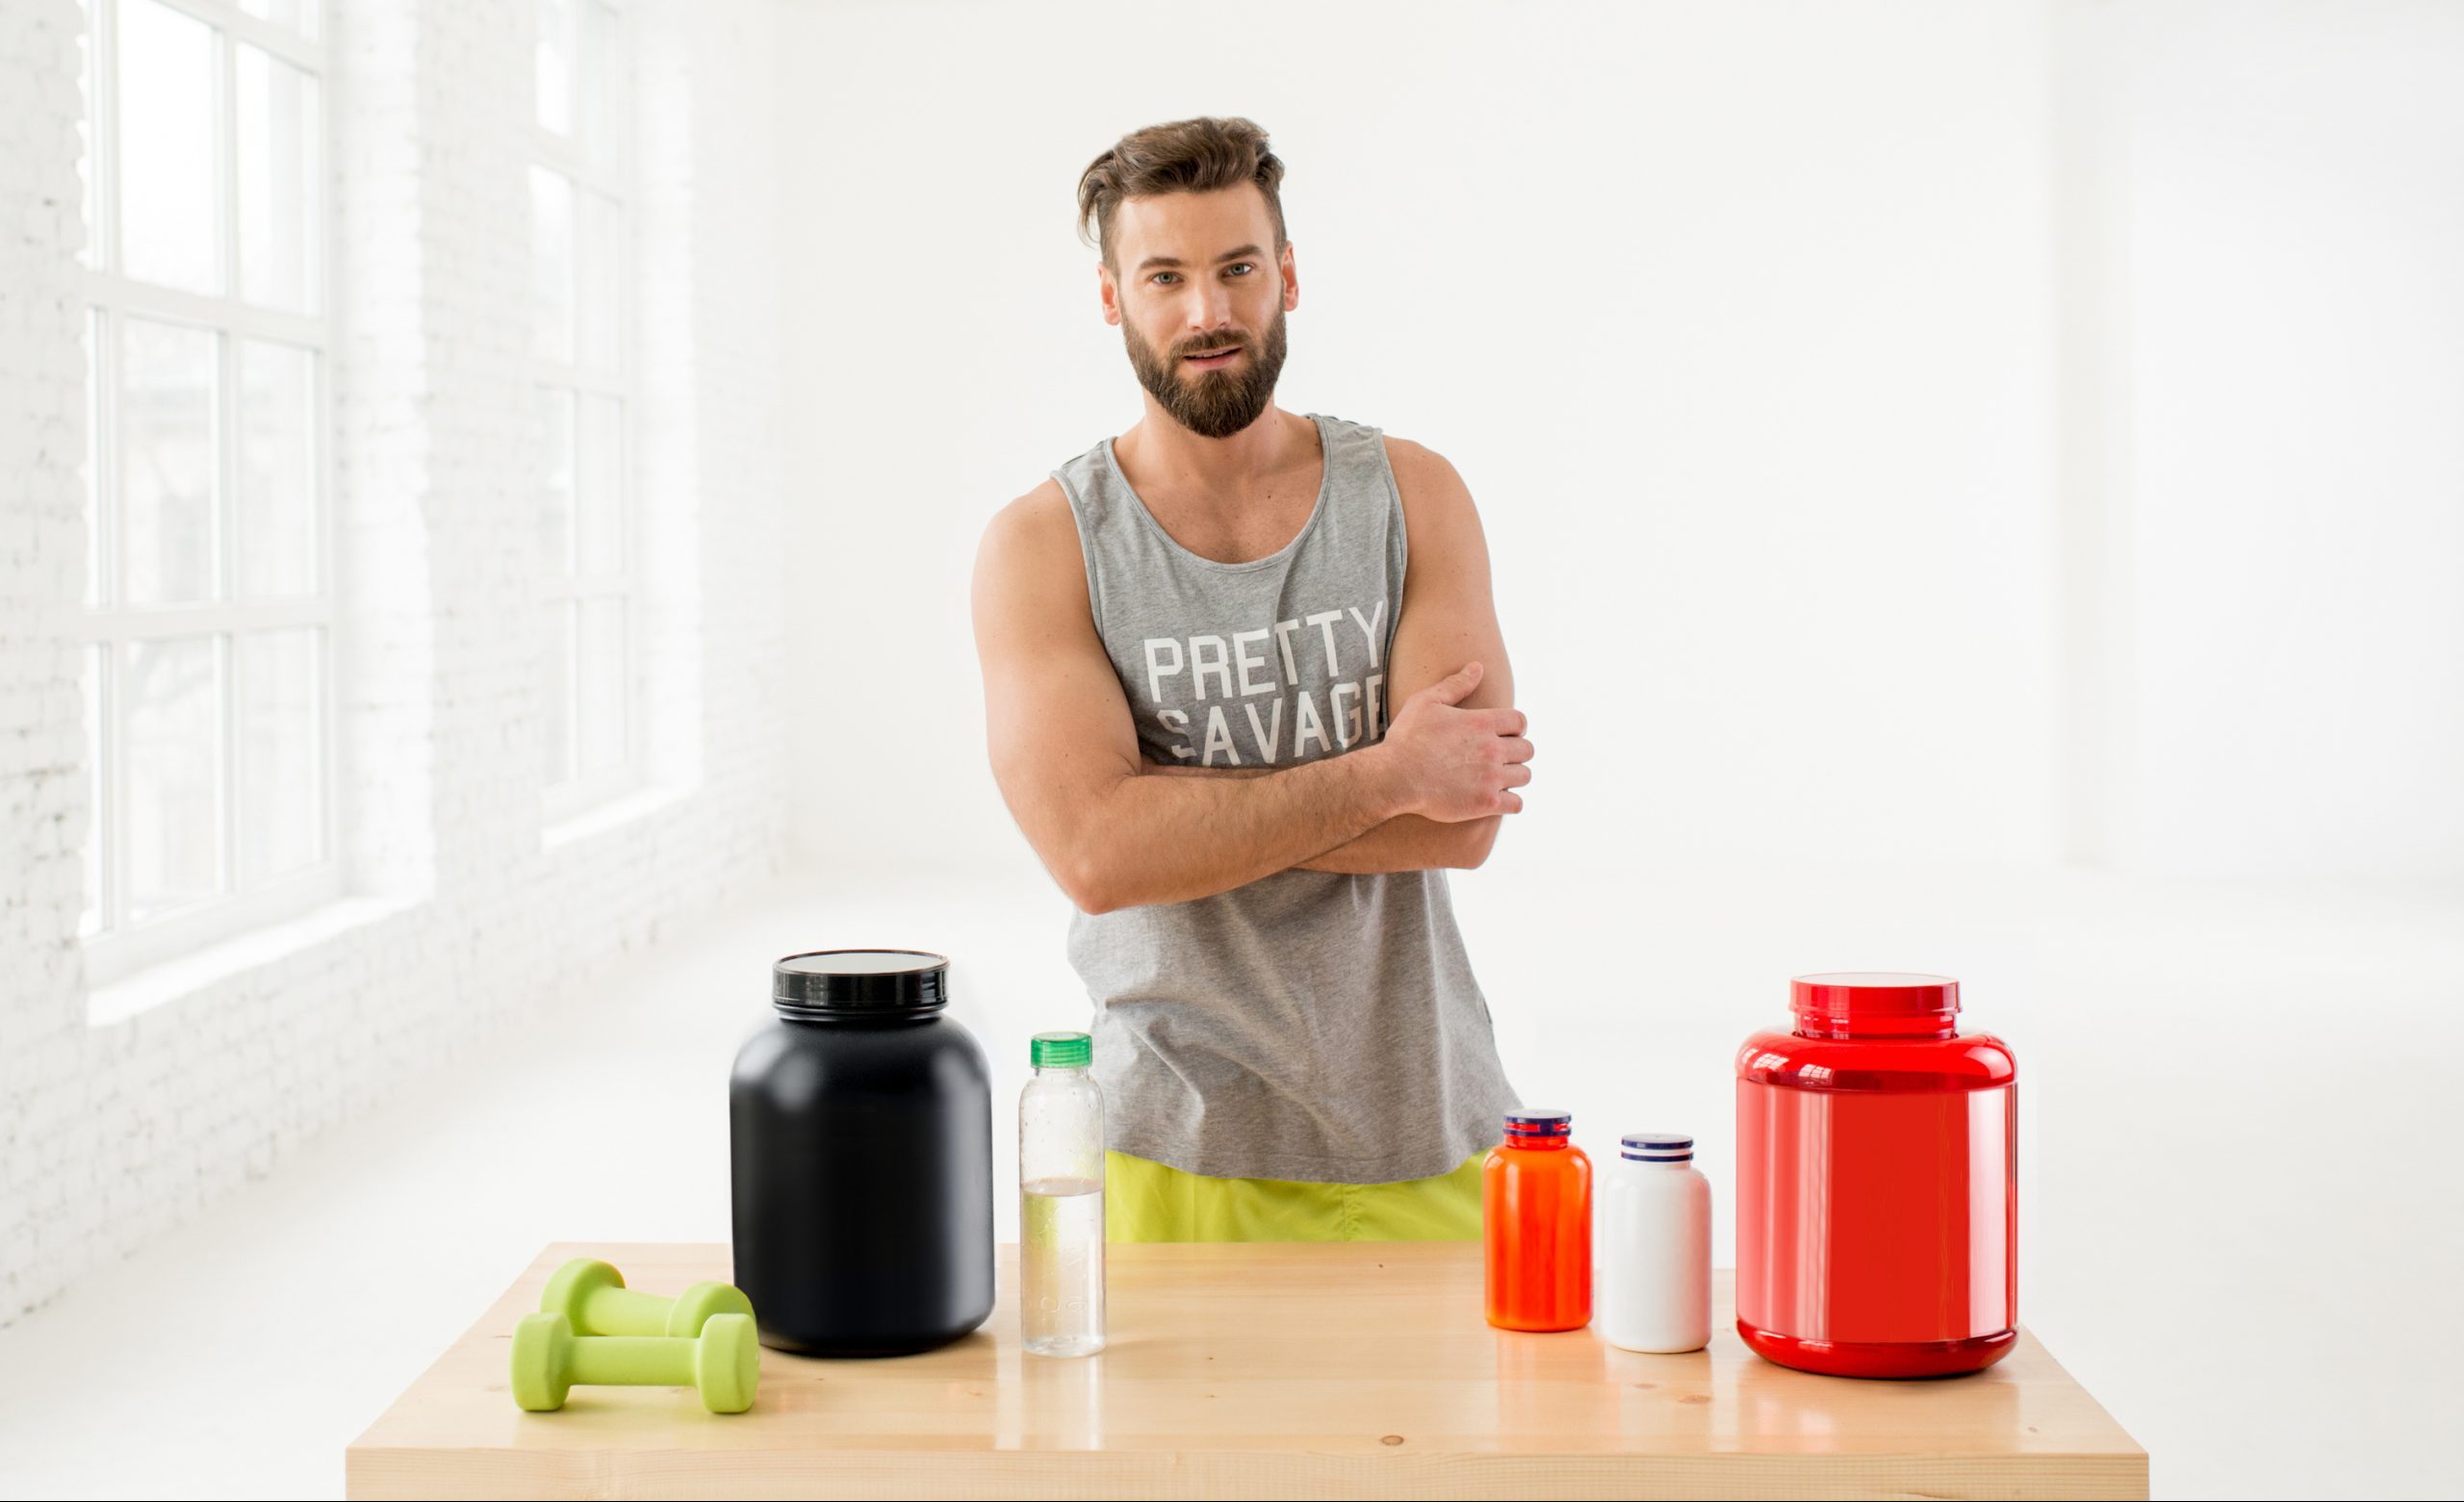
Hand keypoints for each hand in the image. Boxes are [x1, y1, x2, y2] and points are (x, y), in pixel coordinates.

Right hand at [1376, 661, 1532, 821]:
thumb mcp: (1426, 702)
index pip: (1520, 722)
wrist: (1394, 778)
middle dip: (1517, 751)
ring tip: (1499, 778)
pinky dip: (1511, 802)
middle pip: (1527, 749)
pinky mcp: (1486, 803)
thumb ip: (1456, 684)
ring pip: (1524, 776)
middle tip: (1500, 757)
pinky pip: (1517, 804)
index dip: (1515, 727)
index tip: (1504, 734)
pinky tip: (1497, 799)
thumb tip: (1478, 667)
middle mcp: (1492, 749)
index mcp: (1482, 723)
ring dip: (1514, 776)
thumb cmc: (1407, 739)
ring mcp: (1492, 778)